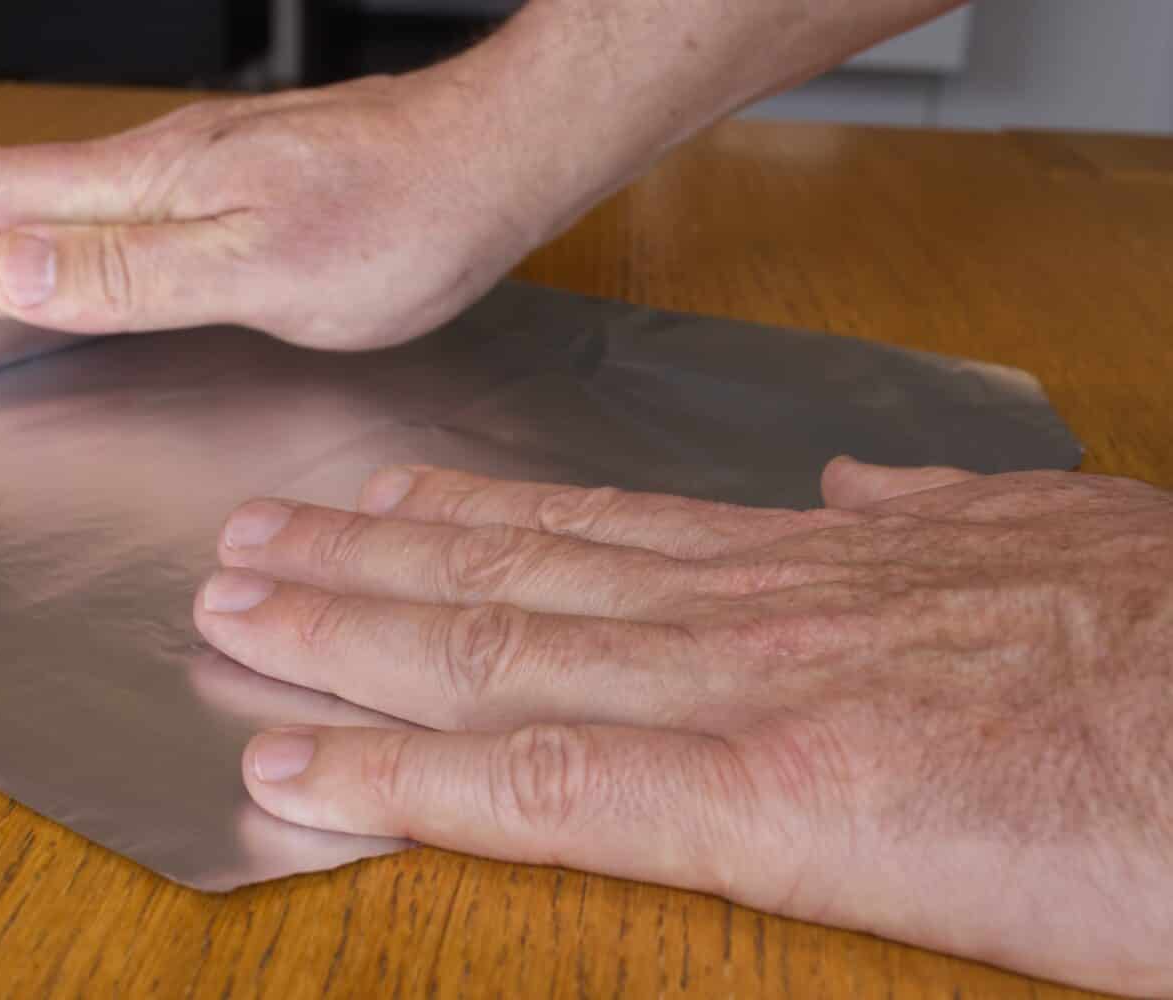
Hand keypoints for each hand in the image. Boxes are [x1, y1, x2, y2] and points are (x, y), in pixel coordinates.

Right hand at [0, 71, 552, 349]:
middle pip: (18, 185)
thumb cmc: (400, 220)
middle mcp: (167, 158)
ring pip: (72, 192)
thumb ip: (132, 276)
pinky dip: (76, 232)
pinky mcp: (248, 172)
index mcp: (152, 181)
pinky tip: (92, 260)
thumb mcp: (262, 271)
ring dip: (5, 232)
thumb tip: (4, 271)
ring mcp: (208, 160)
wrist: (494, 162)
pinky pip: (128, 200)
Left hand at [194, 458, 1172, 994]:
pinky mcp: (766, 806)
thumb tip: (849, 492)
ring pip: (492, 652)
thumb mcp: (1041, 534)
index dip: (468, 518)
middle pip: (509, 576)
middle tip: (248, 544)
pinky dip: (406, 779)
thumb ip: (920, 517)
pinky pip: (543, 786)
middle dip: (361, 563)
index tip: (378, 505)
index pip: (595, 529)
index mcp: (806, 563)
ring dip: (345, 634)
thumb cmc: (1170, 648)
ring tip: (239, 610)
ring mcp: (740, 696)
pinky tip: (302, 770)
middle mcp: (741, 610)